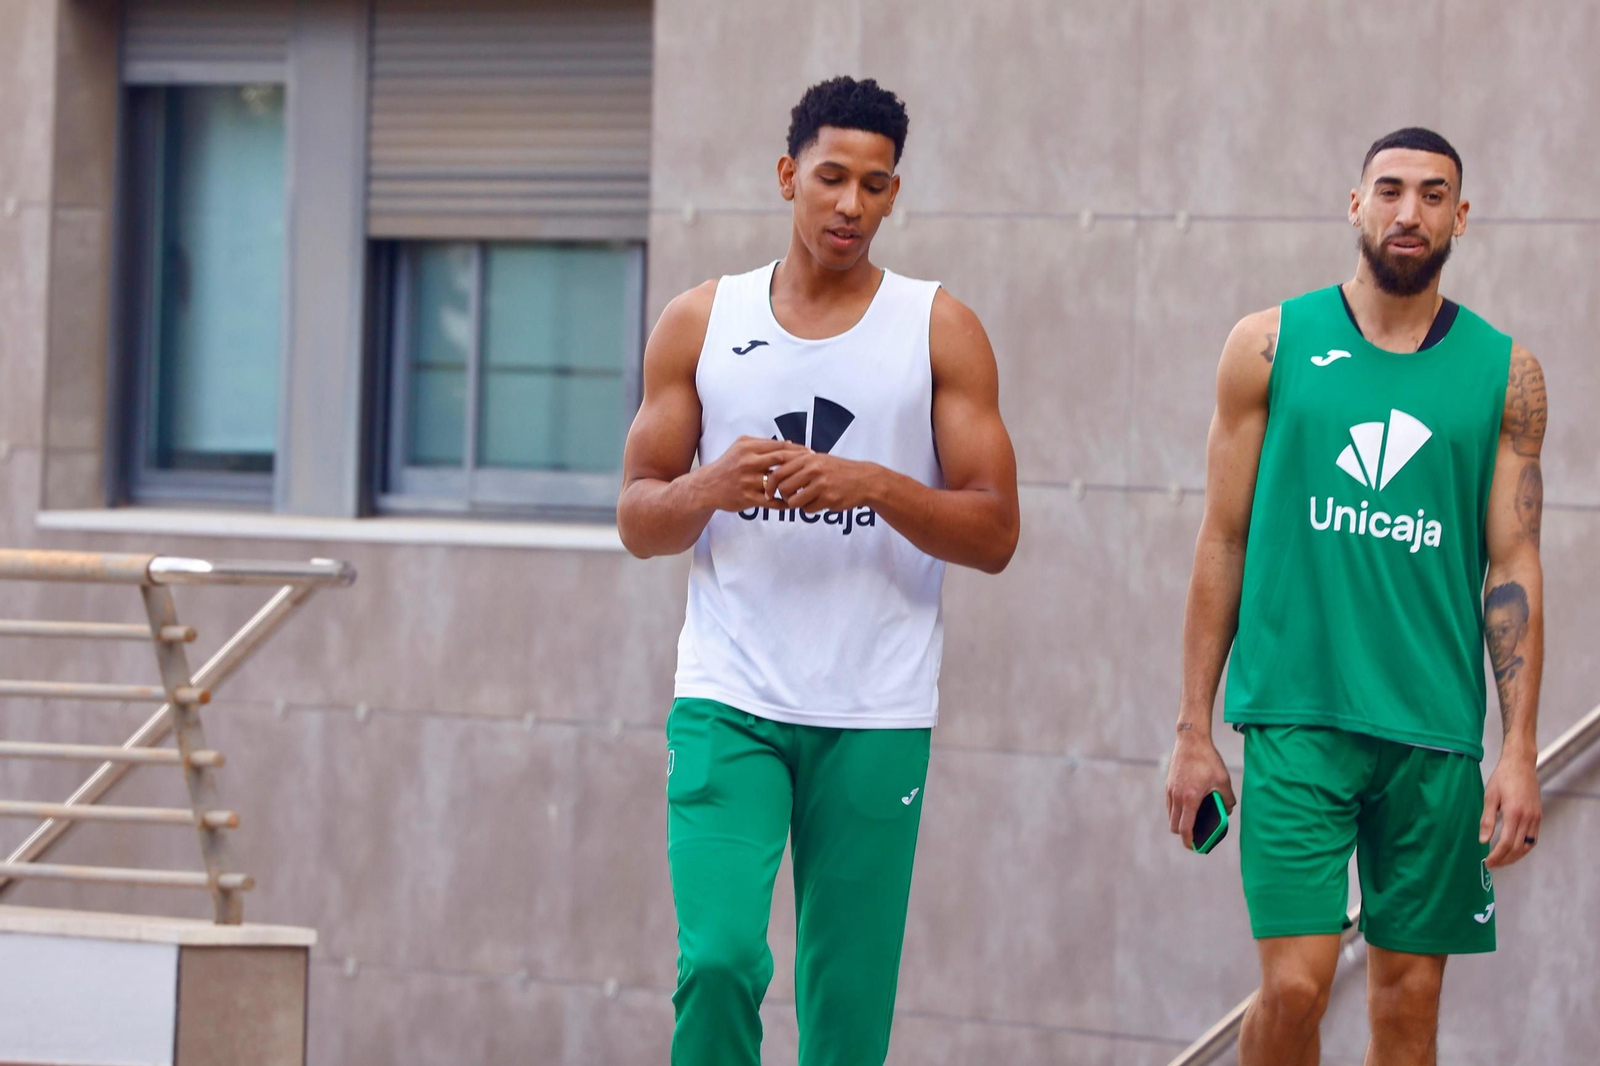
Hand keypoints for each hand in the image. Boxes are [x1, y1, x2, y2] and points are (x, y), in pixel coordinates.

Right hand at [690, 437, 805, 512]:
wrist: (707, 486)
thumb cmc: (728, 465)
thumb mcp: (741, 447)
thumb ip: (763, 444)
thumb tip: (790, 444)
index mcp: (748, 447)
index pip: (780, 446)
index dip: (798, 450)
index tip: (811, 453)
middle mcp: (748, 462)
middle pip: (782, 460)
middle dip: (801, 463)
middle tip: (814, 467)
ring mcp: (747, 480)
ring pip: (778, 481)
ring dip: (794, 484)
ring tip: (806, 485)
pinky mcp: (747, 497)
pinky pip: (771, 501)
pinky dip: (784, 501)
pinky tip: (792, 501)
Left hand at [767, 450, 880, 514]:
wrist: (864, 480)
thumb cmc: (837, 470)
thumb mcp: (818, 459)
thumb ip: (796, 463)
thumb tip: (770, 471)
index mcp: (807, 458)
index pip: (778, 473)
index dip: (769, 485)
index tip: (768, 492)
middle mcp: (813, 470)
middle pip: (783, 489)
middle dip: (783, 497)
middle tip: (789, 498)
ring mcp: (821, 485)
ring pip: (794, 502)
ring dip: (796, 504)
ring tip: (805, 500)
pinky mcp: (829, 499)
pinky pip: (808, 510)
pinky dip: (810, 509)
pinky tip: (820, 502)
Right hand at [1165, 730, 1235, 850]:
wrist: (1190, 740)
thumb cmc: (1208, 759)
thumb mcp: (1224, 780)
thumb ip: (1227, 799)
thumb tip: (1227, 810)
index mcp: (1190, 799)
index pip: (1185, 828)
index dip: (1189, 841)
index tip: (1194, 847)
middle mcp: (1177, 796)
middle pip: (1174, 825)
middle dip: (1183, 834)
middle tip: (1195, 836)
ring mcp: (1170, 790)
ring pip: (1171, 815)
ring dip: (1179, 822)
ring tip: (1193, 821)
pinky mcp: (1169, 784)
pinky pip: (1170, 804)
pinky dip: (1177, 810)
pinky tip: (1189, 806)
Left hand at [1481, 754, 1541, 868]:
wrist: (1520, 764)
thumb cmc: (1502, 778)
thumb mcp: (1489, 797)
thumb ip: (1487, 820)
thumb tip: (1483, 841)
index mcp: (1514, 814)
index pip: (1506, 843)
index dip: (1496, 856)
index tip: (1487, 863)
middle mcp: (1528, 818)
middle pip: (1518, 848)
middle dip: (1505, 860)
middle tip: (1492, 865)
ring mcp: (1535, 818)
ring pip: (1528, 846)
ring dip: (1515, 856)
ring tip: (1502, 861)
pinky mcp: (1538, 816)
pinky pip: (1533, 839)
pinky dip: (1524, 848)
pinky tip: (1514, 849)